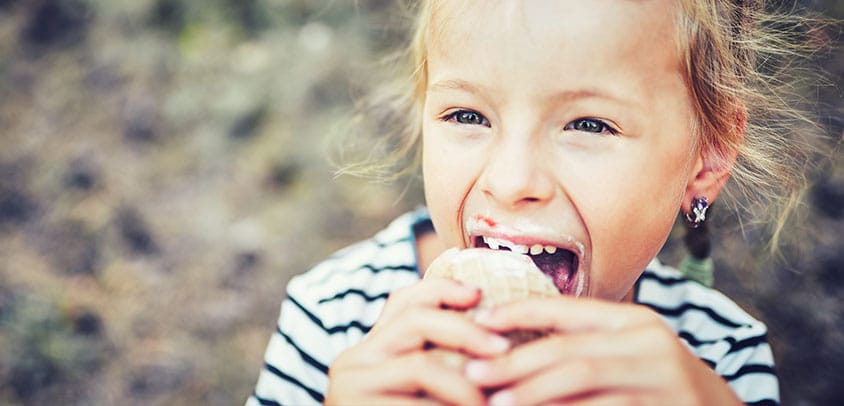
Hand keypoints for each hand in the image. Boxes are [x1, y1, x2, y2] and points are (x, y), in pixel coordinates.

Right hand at [324, 278, 510, 405]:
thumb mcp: (420, 391)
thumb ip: (440, 366)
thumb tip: (495, 342)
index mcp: (371, 349)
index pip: (403, 300)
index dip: (442, 289)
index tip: (479, 293)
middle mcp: (354, 360)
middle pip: (414, 320)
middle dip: (466, 329)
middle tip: (503, 348)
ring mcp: (349, 387)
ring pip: (421, 364)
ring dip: (466, 381)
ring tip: (489, 401)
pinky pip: (416, 405)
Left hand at [466, 297, 742, 405]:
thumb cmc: (661, 387)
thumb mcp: (630, 354)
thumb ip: (586, 345)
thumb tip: (514, 347)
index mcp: (634, 321)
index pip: (568, 309)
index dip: (521, 313)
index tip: (482, 321)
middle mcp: (649, 342)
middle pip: (568, 348)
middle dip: (514, 361)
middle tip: (473, 370)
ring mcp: (660, 377)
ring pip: (581, 379)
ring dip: (531, 391)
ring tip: (495, 400)